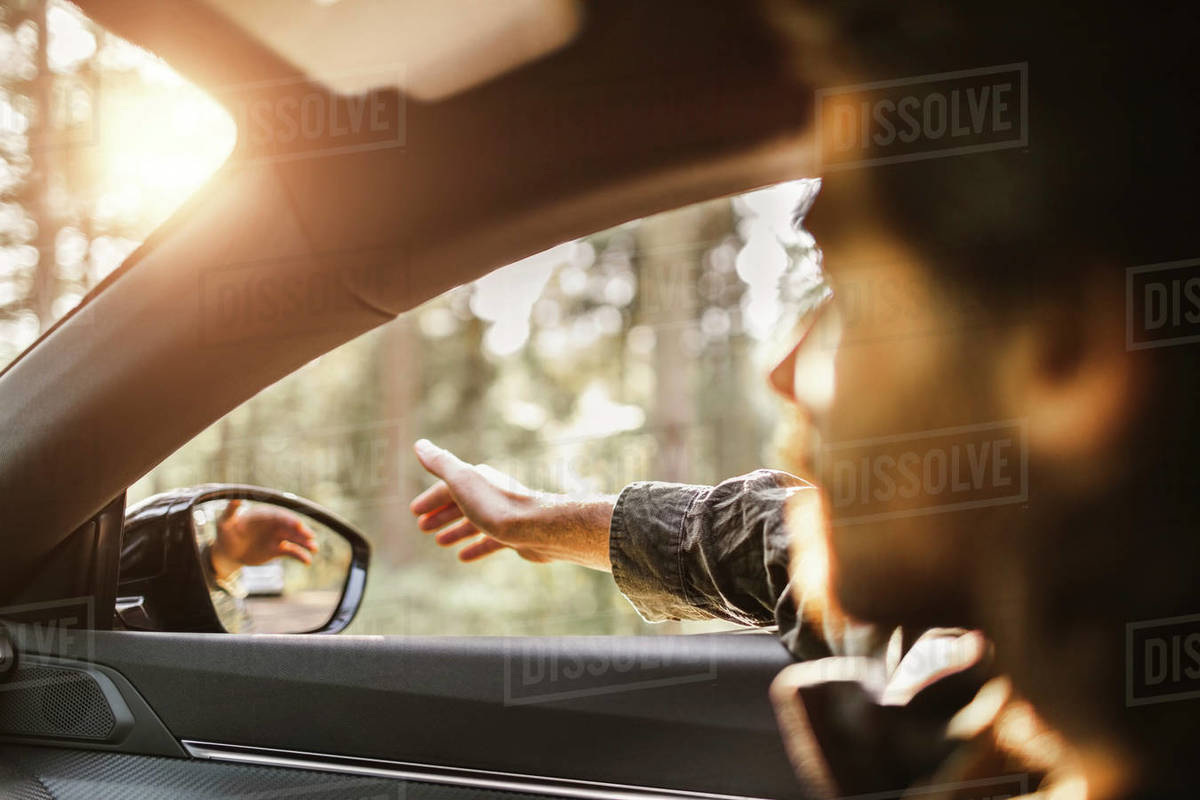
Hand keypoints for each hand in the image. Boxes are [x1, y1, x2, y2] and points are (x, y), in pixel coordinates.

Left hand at [210, 500, 318, 580]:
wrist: (228, 551)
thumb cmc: (225, 533)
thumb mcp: (224, 522)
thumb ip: (230, 511)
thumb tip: (236, 498)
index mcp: (264, 515)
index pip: (279, 516)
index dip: (289, 520)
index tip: (297, 525)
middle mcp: (274, 524)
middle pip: (290, 526)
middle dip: (301, 531)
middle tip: (311, 536)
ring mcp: (277, 537)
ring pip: (294, 538)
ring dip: (305, 543)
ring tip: (314, 548)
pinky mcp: (278, 549)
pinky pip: (292, 551)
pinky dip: (300, 555)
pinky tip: (307, 561)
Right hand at [409, 439, 613, 569]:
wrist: (538, 528)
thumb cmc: (497, 505)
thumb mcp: (462, 481)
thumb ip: (441, 464)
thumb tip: (419, 444)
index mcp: (479, 480)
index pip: (448, 487)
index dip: (430, 499)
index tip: (414, 512)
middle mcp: (493, 494)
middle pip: (462, 503)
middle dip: (441, 514)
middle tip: (422, 528)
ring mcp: (505, 515)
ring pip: (476, 522)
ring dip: (456, 531)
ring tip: (440, 542)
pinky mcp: (516, 535)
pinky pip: (492, 541)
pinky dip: (476, 547)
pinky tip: (464, 557)